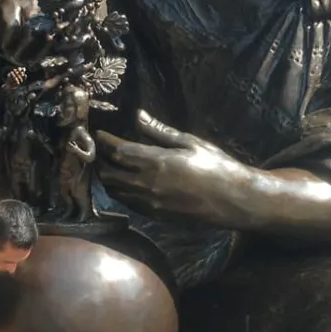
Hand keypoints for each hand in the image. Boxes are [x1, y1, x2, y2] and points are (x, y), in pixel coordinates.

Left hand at [96, 111, 258, 227]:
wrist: (232, 200)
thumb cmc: (215, 166)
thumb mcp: (189, 142)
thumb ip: (159, 131)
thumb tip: (138, 116)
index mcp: (155, 162)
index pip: (118, 151)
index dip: (104, 141)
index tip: (98, 133)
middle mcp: (146, 184)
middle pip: (109, 173)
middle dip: (101, 160)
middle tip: (100, 149)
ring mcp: (149, 203)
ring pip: (115, 191)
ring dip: (108, 177)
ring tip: (109, 164)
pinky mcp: (155, 215)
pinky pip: (127, 203)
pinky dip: (120, 191)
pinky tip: (126, 182)